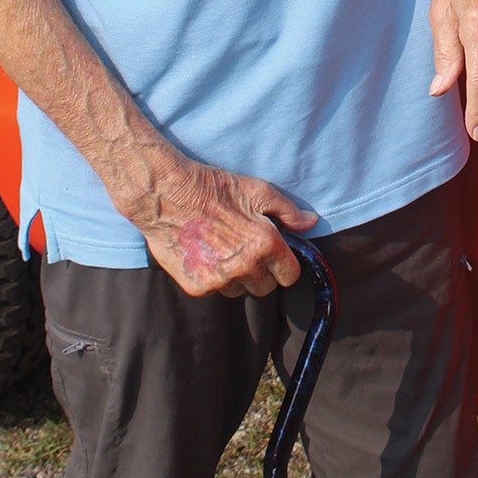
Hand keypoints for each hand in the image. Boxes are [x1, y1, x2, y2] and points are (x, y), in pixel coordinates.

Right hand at [129, 158, 317, 298]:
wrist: (167, 194)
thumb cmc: (214, 188)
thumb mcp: (256, 190)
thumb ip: (287, 210)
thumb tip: (310, 222)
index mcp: (265, 245)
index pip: (290, 275)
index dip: (284, 264)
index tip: (274, 254)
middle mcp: (245, 267)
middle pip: (265, 287)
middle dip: (261, 271)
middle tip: (245, 247)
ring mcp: (219, 280)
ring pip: (239, 290)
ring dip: (236, 276)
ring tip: (222, 248)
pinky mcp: (197, 287)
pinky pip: (215, 290)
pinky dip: (213, 277)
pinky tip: (204, 253)